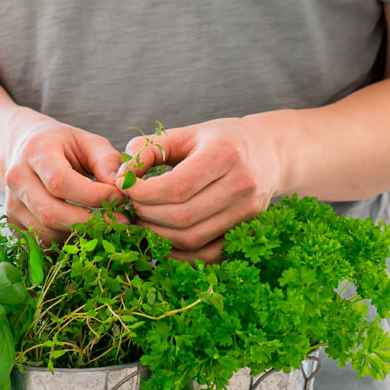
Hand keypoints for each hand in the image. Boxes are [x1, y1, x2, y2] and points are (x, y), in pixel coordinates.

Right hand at [3, 115, 124, 242]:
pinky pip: (41, 242)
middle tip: (118, 221)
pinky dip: (66, 241)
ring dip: (80, 234)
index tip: (118, 197)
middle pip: (51, 212)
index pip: (60, 182)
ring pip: (47, 232)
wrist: (24, 150)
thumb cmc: (62, 146)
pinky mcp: (13, 222)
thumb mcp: (88, 142)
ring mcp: (11, 203)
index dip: (92, 195)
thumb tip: (120, 187)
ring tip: (103, 225)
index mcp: (36, 151)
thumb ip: (107, 161)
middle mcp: (17, 178)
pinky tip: (82, 229)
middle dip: (88, 222)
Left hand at [115, 117, 285, 261]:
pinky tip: (162, 238)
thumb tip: (120, 177)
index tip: (124, 188)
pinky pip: (207, 256)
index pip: (176, 187)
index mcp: (225, 153)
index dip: (143, 193)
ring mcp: (248, 212)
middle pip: (182, 217)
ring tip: (144, 221)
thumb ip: (147, 149)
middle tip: (132, 207)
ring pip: (192, 239)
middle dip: (147, 215)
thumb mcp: (184, 134)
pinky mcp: (247, 232)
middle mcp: (242, 185)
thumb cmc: (218, 140)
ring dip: (158, 236)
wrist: (269, 153)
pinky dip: (178, 254)